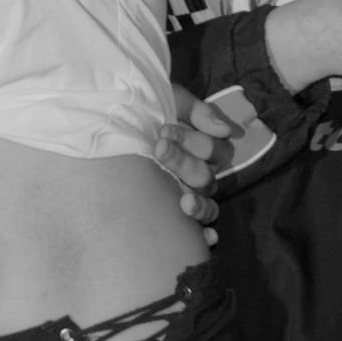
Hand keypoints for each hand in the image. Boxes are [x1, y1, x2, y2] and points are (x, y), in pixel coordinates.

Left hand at [155, 86, 234, 234]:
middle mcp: (202, 173)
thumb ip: (197, 111)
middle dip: (181, 161)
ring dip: (197, 203)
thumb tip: (226, 130)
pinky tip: (205, 239)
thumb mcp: (171, 101)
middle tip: (158, 148)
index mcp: (205, 148)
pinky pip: (202, 228)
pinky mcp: (181, 211)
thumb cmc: (148, 111)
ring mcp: (193, 194)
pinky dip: (205, 234)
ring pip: (206, 204)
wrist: (115, 124)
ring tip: (183, 201)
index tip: (163, 130)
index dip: (191, 141)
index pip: (213, 150)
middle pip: (205, 176)